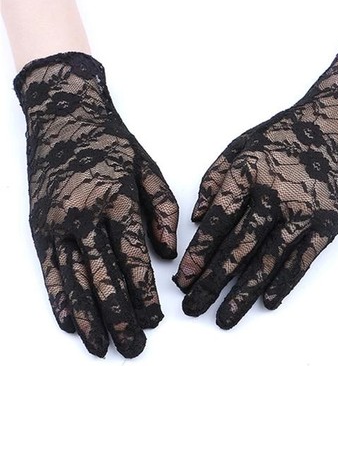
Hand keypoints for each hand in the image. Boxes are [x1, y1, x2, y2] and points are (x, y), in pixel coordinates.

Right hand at [14, 52, 177, 357]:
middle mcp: (83, 215)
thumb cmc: (110, 144)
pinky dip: (59, 298)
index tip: (156, 318)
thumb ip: (162, 208)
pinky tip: (70, 322)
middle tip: (134, 346)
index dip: (145, 291)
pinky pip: (50, 269)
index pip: (133, 256)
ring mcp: (57, 223)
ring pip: (74, 280)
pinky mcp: (40, 227)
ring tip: (102, 347)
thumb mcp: (146, 168)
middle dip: (120, 315)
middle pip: (103, 276)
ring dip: (90, 317)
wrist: (63, 118)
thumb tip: (169, 252)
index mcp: (116, 199)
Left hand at [173, 35, 337, 328]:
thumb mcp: (242, 145)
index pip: (218, 222)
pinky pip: (302, 259)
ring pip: (268, 260)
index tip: (183, 278)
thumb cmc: (285, 133)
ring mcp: (303, 211)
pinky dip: (284, 282)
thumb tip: (197, 217)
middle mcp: (274, 195)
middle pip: (238, 247)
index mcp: (248, 174)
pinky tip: (267, 301)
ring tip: (224, 318)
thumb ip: (215, 178)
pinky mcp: (327, 222)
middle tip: (193, 306)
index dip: (199, 253)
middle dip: (212, 281)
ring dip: (244, 292)